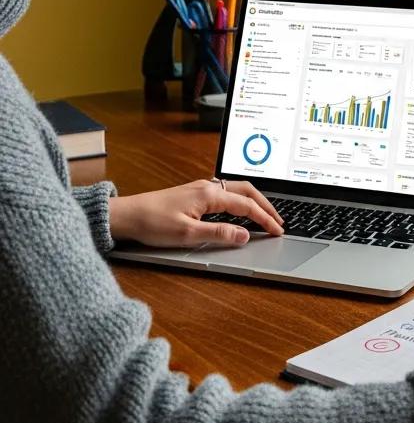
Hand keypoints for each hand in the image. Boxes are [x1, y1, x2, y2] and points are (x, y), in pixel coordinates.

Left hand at [108, 179, 283, 247]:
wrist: (126, 215)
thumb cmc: (152, 223)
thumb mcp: (187, 234)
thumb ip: (219, 234)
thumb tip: (244, 235)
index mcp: (210, 195)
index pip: (247, 206)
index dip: (265, 218)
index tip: (278, 230)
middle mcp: (208, 187)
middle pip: (247, 191)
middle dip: (266, 205)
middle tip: (279, 220)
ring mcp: (201, 188)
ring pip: (237, 190)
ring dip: (254, 201)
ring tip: (265, 214)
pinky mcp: (194, 193)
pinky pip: (226, 192)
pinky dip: (241, 200)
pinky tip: (239, 210)